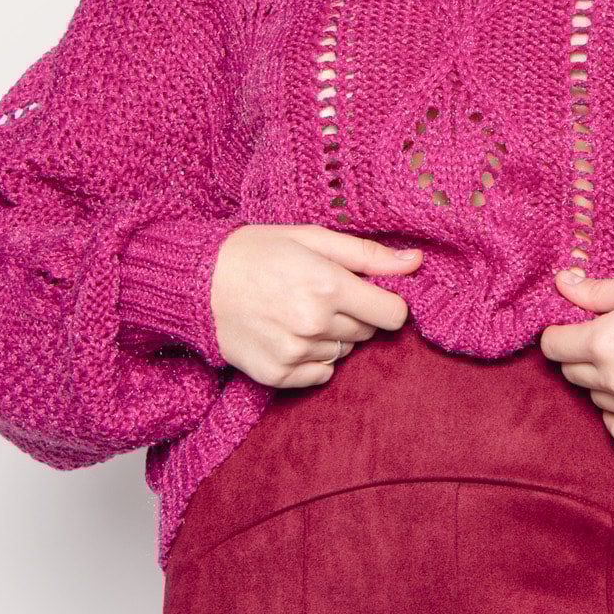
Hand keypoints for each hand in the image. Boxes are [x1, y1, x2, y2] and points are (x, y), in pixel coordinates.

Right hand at [209, 224, 421, 388]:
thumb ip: (368, 255)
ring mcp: (295, 353)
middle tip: (323, 294)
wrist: (197, 282)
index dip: (387, 302)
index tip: (369, 292)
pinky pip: (321, 375)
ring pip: (345, 352)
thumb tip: (416, 262)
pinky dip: (314, 358)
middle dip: (356, 314)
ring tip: (300, 310)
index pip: (394, 314)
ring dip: (334, 335)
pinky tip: (290, 333)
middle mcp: (315, 324)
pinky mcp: (277, 375)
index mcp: (329, 286)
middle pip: (369, 333)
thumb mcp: (313, 238)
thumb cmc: (257, 252)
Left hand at [539, 266, 613, 443]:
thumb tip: (561, 284)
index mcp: (603, 341)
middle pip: (572, 372)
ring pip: (595, 398)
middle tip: (606, 337)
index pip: (553, 346)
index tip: (571, 326)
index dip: (559, 332)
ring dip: (601, 381)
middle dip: (580, 354)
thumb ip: (595, 292)